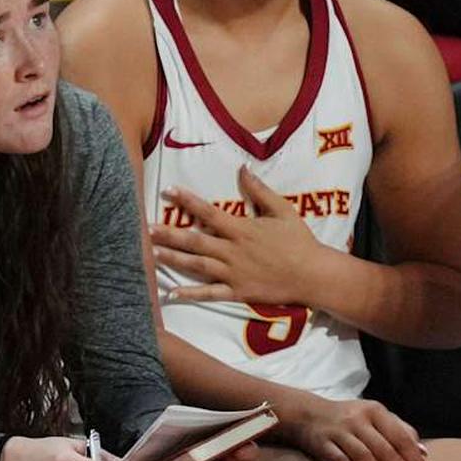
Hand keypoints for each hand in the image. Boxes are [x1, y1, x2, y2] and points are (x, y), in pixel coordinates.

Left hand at [151, 165, 325, 304]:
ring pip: (197, 265)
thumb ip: (260, 190)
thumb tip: (243, 167)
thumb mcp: (283, 210)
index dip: (187, 201)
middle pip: (195, 240)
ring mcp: (233, 273)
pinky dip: (190, 294)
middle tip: (146, 228)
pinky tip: (170, 293)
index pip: (209, 212)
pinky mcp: (237, 292)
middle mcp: (233, 251)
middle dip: (169, 234)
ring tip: (150, 254)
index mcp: (242, 229)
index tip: (168, 191)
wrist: (314, 275)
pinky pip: (209, 294)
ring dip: (173, 259)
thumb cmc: (299, 241)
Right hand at [284, 396, 428, 460]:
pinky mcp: (322, 442)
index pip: (401, 437)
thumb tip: (424, 452)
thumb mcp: (374, 416)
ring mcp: (338, 430)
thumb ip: (399, 430)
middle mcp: (356, 418)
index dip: (415, 459)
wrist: (306, 413)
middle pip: (384, 450)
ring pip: (364, 456)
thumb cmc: (349, 418)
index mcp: (374, 410)